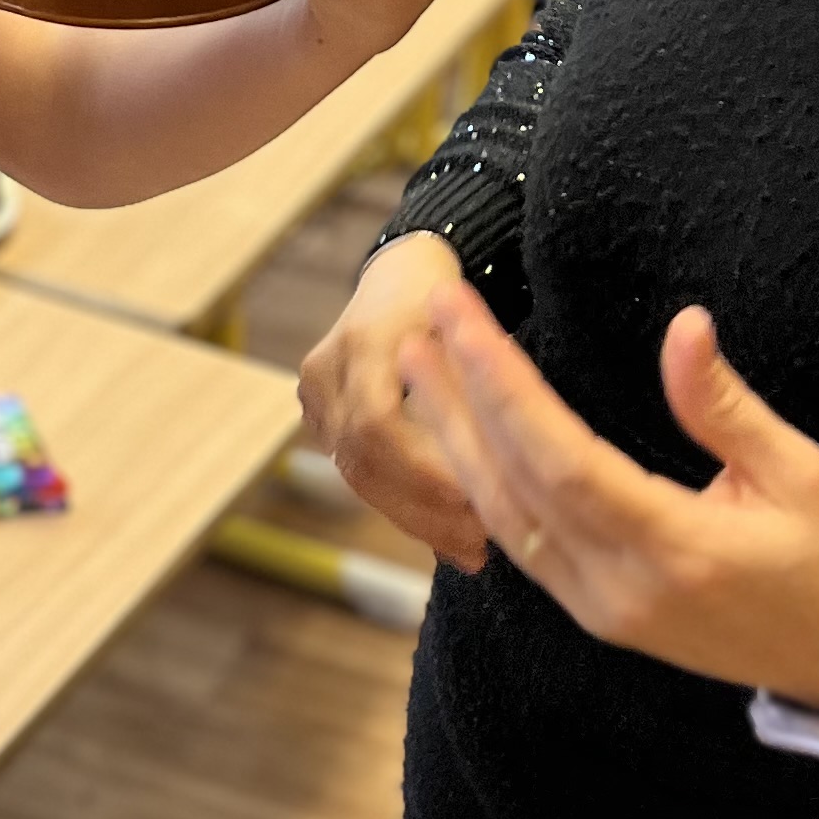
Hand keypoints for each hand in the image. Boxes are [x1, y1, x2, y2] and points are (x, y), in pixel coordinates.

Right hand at [298, 233, 492, 567]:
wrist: (401, 269)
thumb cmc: (447, 298)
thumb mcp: (467, 334)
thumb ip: (474, 392)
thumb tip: (503, 474)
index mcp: (364, 341)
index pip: (379, 425)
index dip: (424, 473)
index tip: (477, 503)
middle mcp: (327, 367)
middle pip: (361, 459)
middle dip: (423, 510)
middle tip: (481, 546)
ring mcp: (315, 389)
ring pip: (354, 473)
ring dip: (411, 516)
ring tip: (467, 549)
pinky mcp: (317, 408)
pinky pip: (354, 467)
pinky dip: (397, 501)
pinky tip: (439, 531)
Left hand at [394, 281, 818, 716]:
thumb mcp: (801, 472)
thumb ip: (726, 406)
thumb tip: (685, 324)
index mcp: (678, 549)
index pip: (561, 458)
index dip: (503, 385)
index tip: (463, 319)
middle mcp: (622, 588)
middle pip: (515, 484)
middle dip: (461, 398)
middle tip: (422, 323)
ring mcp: (603, 610)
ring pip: (503, 518)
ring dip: (456, 439)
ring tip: (422, 367)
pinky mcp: (597, 616)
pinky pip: (520, 545)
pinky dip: (481, 485)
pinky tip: (458, 435)